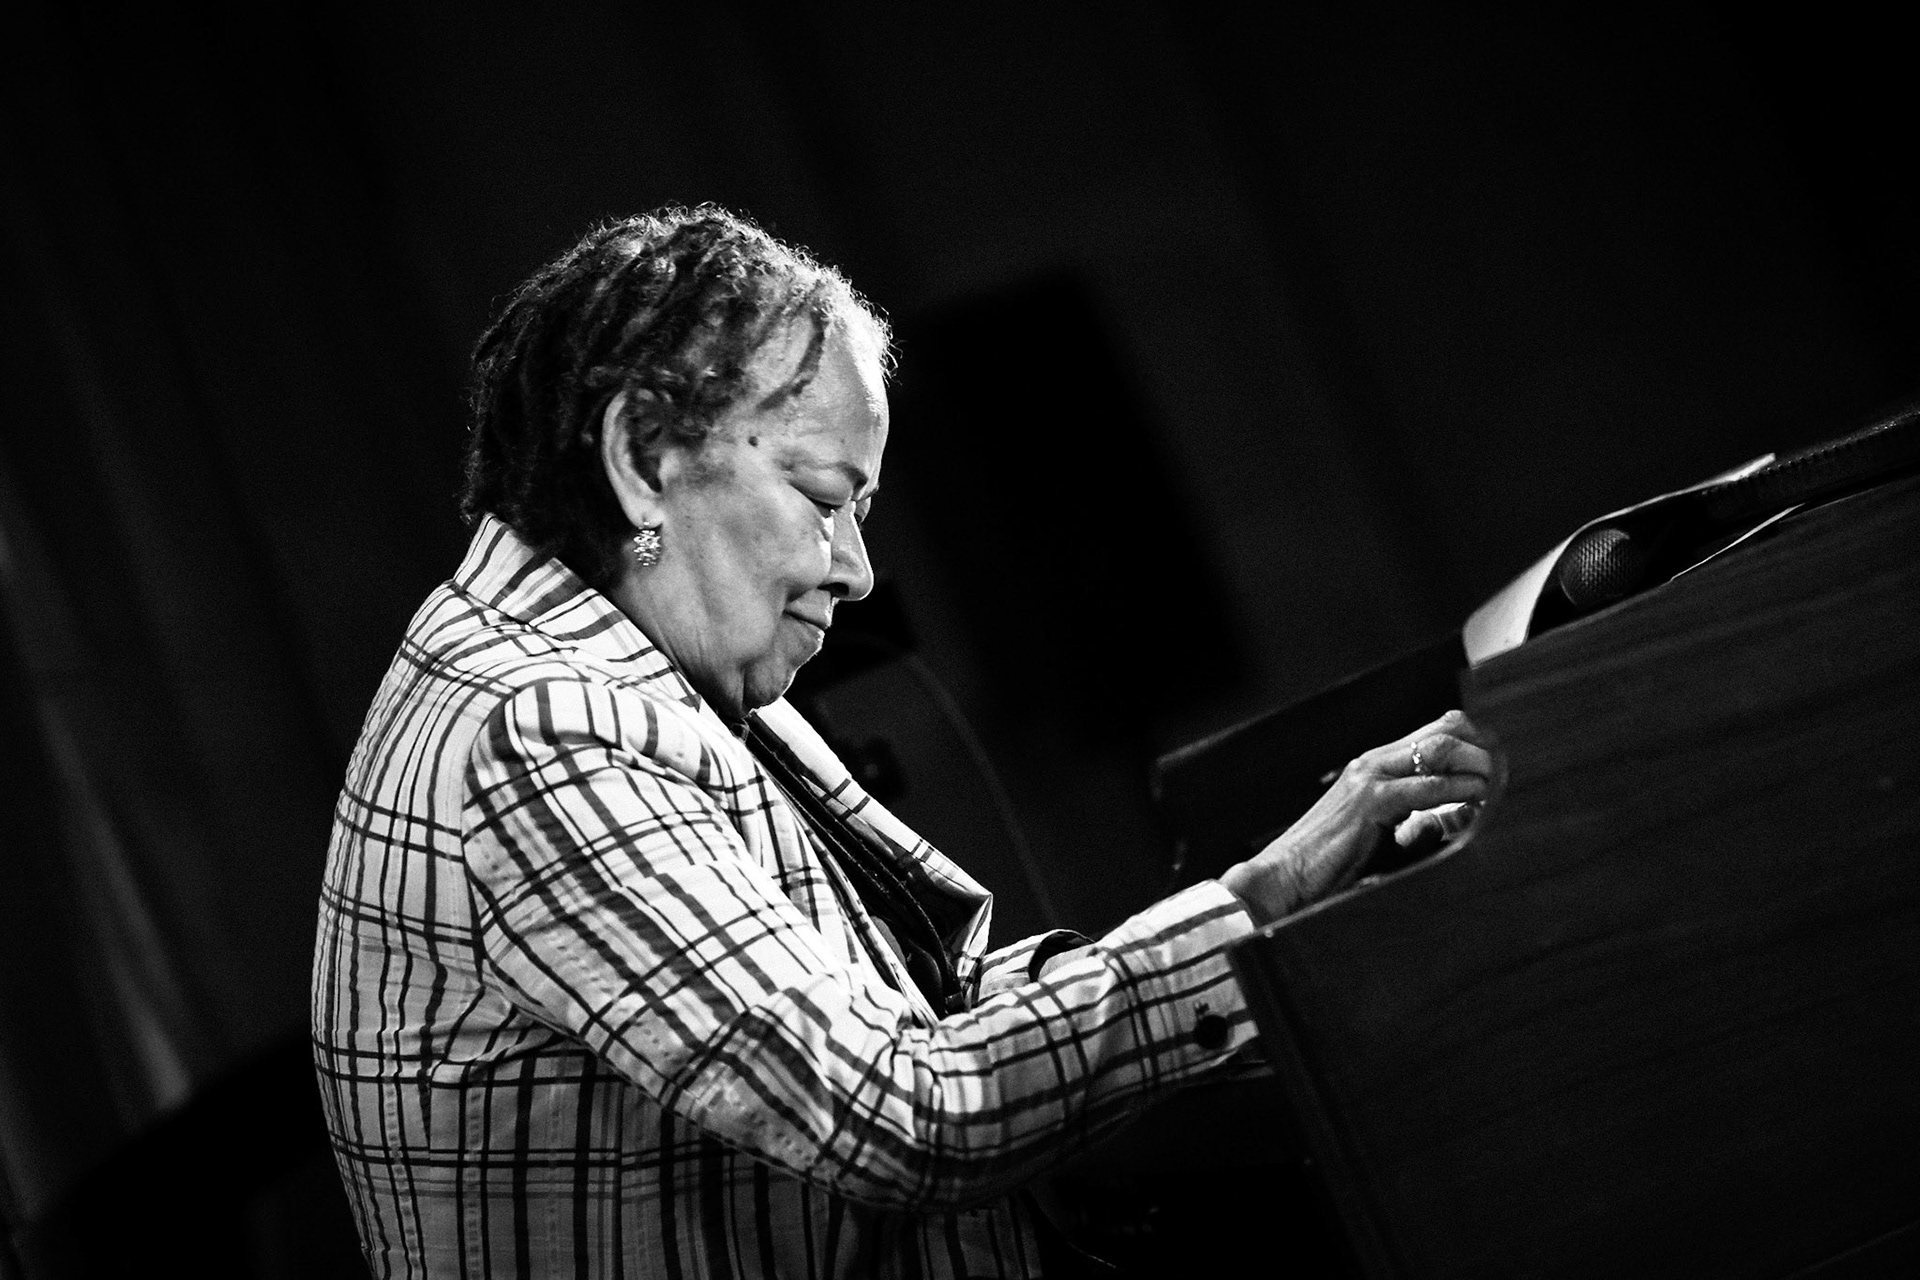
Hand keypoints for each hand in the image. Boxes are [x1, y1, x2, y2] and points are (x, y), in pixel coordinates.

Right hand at [1220, 710, 1493, 924]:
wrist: (1282, 878)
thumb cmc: (1326, 866)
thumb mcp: (1376, 837)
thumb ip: (1408, 825)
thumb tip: (1442, 826)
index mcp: (1373, 767)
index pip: (1435, 732)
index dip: (1474, 744)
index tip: (1497, 769)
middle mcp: (1372, 763)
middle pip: (1445, 728)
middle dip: (1483, 749)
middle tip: (1503, 777)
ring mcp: (1369, 778)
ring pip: (1439, 749)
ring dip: (1476, 765)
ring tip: (1496, 787)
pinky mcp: (1369, 803)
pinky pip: (1426, 788)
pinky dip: (1459, 791)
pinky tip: (1477, 802)